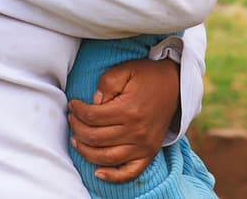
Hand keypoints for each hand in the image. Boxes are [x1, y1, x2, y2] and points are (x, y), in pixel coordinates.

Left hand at [68, 58, 179, 182]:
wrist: (174, 84)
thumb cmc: (147, 75)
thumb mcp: (125, 69)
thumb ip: (106, 84)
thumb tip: (93, 104)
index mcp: (129, 109)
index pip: (92, 117)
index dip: (77, 111)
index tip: (73, 104)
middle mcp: (137, 131)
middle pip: (95, 138)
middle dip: (77, 129)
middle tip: (72, 120)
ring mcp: (144, 145)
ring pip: (106, 157)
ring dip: (86, 151)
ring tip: (77, 140)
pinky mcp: (150, 153)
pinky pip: (130, 172)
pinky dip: (113, 176)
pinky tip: (98, 172)